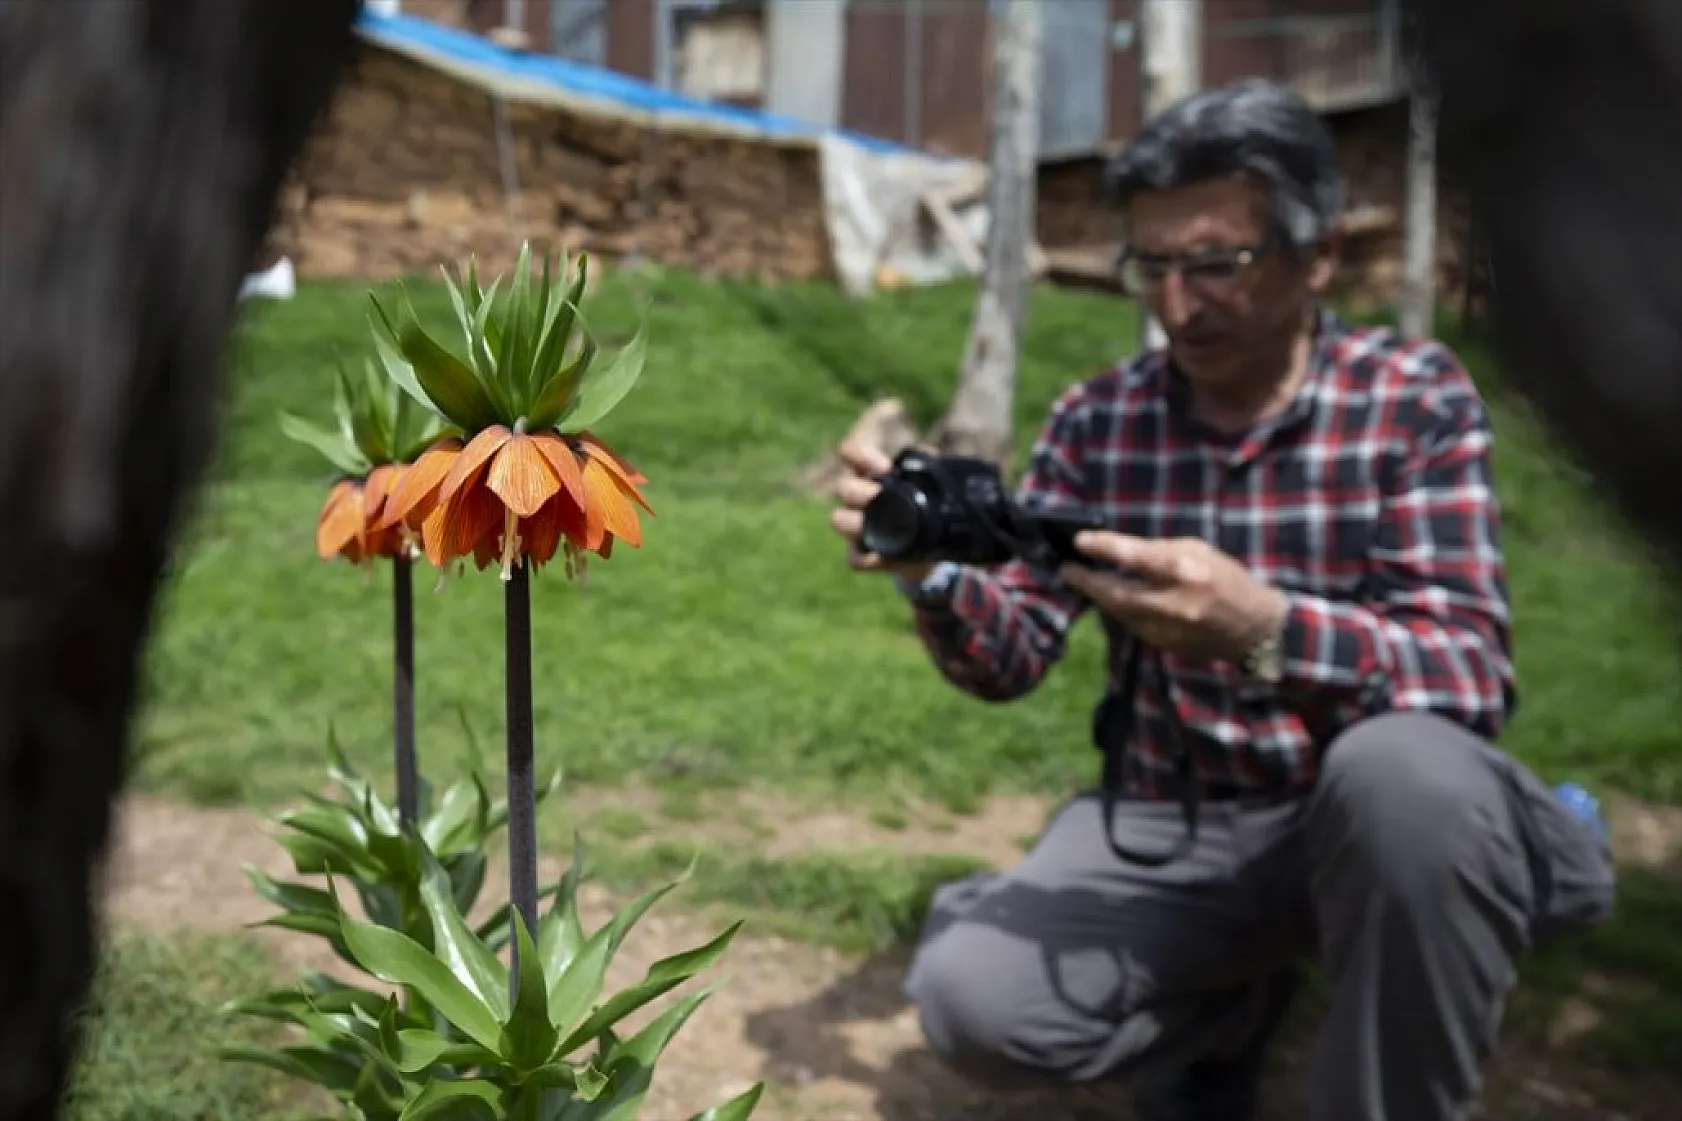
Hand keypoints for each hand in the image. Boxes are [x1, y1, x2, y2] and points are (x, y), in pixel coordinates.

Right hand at [826, 441, 935, 582]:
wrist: (933, 547)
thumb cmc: (925, 506)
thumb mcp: (931, 483)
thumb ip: (928, 467)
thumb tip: (927, 455)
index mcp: (872, 474)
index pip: (851, 453)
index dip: (858, 454)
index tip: (882, 466)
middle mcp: (860, 498)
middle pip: (842, 488)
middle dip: (857, 491)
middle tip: (876, 496)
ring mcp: (858, 528)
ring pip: (838, 520)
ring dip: (854, 522)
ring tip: (875, 526)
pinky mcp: (863, 555)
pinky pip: (854, 558)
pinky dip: (868, 558)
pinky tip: (883, 556)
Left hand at [1057, 531, 1287, 661]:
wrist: (1252, 629)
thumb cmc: (1226, 579)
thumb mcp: (1198, 551)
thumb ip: (1159, 552)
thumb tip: (1121, 552)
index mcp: (1185, 571)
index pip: (1135, 556)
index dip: (1104, 547)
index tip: (1080, 541)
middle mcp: (1173, 603)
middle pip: (1116, 593)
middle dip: (1086, 581)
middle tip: (1067, 568)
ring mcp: (1166, 628)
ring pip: (1118, 612)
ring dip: (1099, 595)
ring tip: (1083, 579)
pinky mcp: (1162, 644)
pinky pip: (1131, 623)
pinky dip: (1118, 609)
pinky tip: (1111, 598)